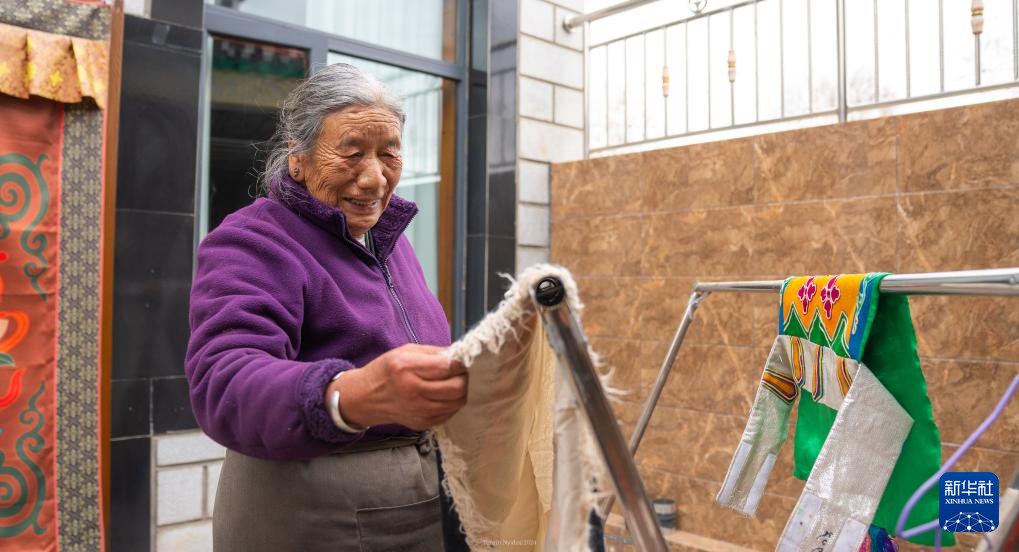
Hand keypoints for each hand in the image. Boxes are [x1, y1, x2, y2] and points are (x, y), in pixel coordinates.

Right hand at [326, 344, 467, 430]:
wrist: (366, 398)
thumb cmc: (387, 370)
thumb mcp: (406, 351)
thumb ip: (434, 353)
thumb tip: (460, 356)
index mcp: (407, 368)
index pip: (448, 367)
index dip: (460, 362)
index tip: (460, 359)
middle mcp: (413, 392)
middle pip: (458, 387)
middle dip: (464, 377)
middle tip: (460, 372)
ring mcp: (418, 411)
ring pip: (458, 402)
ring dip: (461, 391)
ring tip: (452, 382)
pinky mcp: (422, 424)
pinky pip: (450, 413)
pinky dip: (452, 403)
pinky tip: (443, 395)